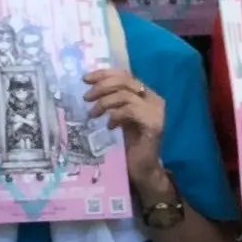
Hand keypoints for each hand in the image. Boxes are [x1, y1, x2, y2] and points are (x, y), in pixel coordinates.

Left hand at [84, 69, 164, 189]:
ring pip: (125, 95)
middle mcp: (154, 99)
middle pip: (124, 81)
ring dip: (104, 102)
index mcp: (145, 94)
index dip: (103, 73)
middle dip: (101, 86)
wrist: (142, 168)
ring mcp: (156, 111)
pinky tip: (109, 126)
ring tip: (93, 114)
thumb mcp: (117, 115)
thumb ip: (111, 99)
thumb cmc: (128, 142)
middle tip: (86, 97)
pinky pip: (130, 111)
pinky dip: (115, 115)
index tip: (85, 79)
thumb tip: (88, 86)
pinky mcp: (155, 124)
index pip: (124, 74)